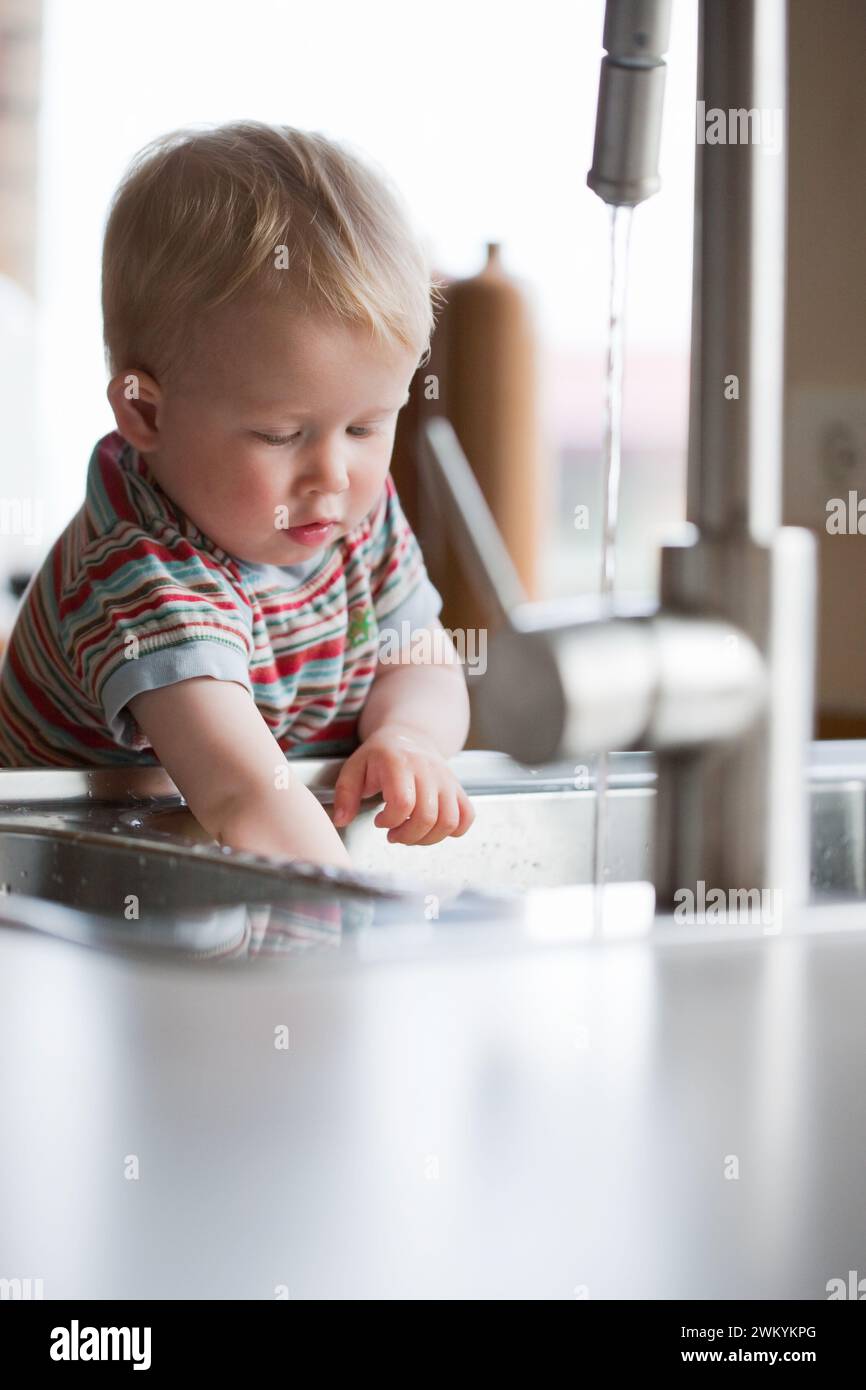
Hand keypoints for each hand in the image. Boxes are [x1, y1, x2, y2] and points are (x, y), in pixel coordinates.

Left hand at [332, 724, 474, 845]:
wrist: (409, 736)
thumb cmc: (380, 756)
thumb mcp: (354, 769)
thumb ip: (344, 795)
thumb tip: (341, 820)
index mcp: (399, 763)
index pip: (403, 803)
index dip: (390, 821)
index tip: (379, 821)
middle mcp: (427, 770)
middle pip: (427, 817)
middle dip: (407, 836)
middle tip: (394, 834)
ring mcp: (446, 779)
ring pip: (449, 821)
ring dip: (428, 838)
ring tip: (411, 833)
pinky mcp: (458, 788)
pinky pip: (467, 816)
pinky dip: (454, 831)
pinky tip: (434, 828)